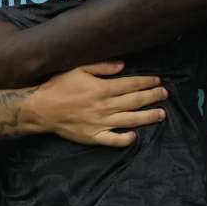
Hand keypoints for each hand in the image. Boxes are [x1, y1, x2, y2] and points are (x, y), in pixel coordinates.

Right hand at [25, 61, 167, 147]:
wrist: (41, 109)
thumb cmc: (59, 86)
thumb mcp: (78, 68)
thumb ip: (102, 66)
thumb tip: (123, 65)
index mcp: (103, 88)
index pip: (131, 85)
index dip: (147, 82)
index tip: (157, 81)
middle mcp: (105, 106)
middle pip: (135, 101)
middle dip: (152, 97)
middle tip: (165, 94)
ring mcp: (100, 123)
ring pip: (130, 120)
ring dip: (147, 117)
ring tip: (161, 114)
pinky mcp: (93, 136)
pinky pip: (113, 140)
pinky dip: (125, 139)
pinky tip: (134, 136)